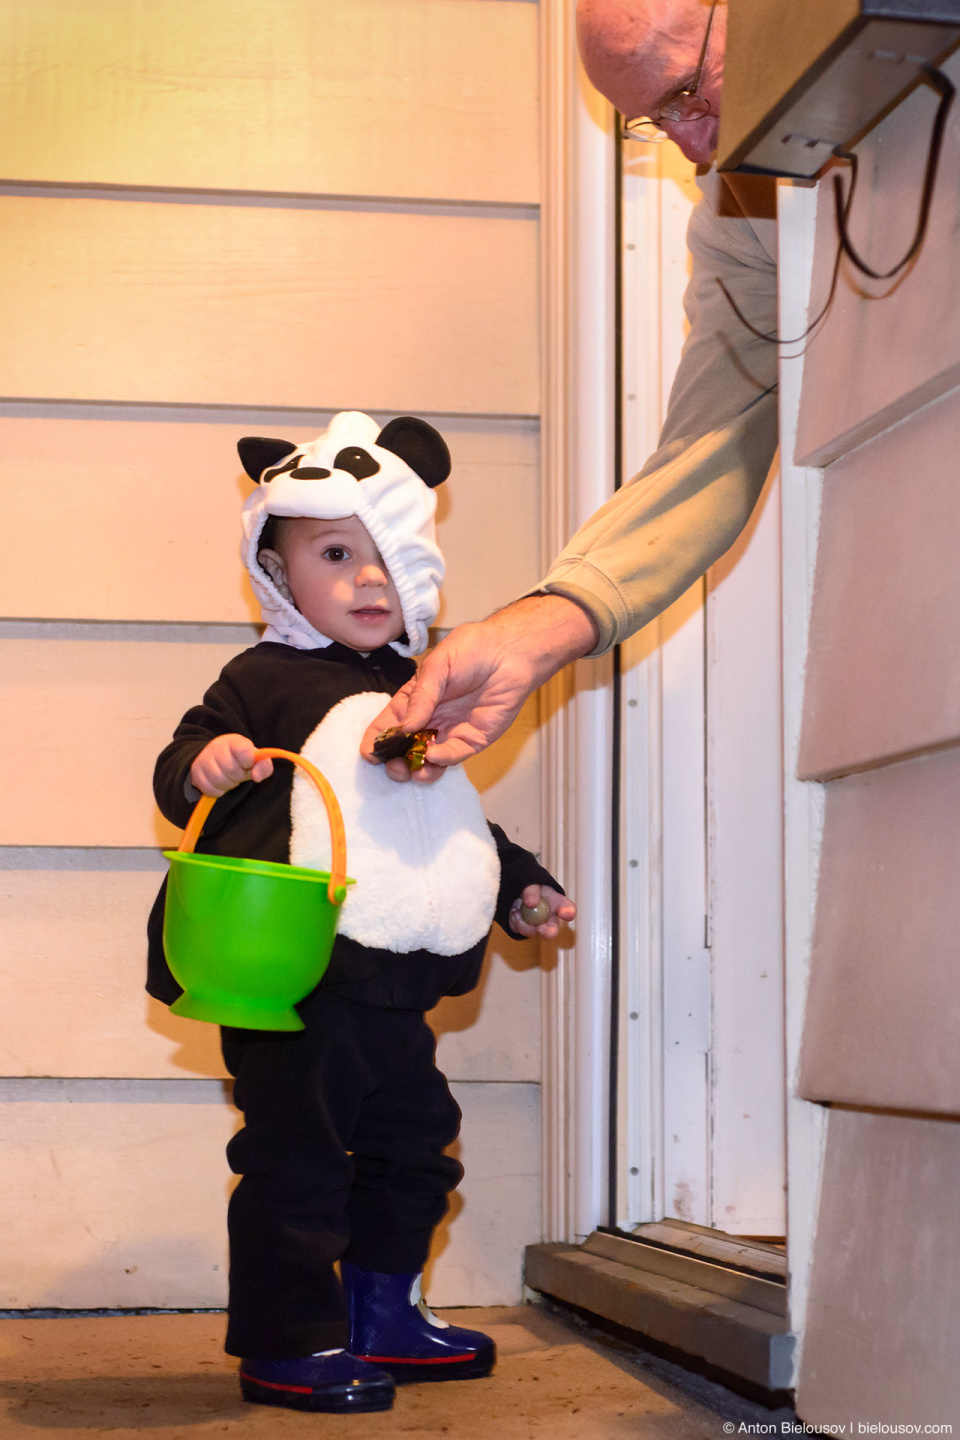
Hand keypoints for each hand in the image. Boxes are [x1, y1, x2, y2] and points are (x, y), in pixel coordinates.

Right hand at [189, 734, 273, 797]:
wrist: (216, 757)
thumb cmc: (241, 760)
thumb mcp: (256, 760)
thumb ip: (264, 766)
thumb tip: (256, 777)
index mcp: (234, 741)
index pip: (243, 751)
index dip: (248, 761)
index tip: (248, 764)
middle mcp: (216, 747)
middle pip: (231, 769)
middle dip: (238, 777)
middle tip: (238, 774)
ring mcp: (204, 759)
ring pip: (219, 780)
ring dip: (228, 785)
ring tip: (229, 779)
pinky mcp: (195, 772)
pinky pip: (209, 789)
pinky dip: (218, 791)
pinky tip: (220, 784)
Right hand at [360, 595, 597, 782]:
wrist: (510, 653)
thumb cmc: (472, 650)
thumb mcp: (437, 665)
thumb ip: (421, 697)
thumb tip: (404, 728)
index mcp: (415, 699)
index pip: (388, 724)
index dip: (376, 740)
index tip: (369, 753)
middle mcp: (429, 719)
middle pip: (404, 748)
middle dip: (394, 761)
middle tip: (393, 767)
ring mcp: (450, 731)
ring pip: (427, 760)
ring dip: (416, 769)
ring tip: (411, 770)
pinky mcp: (472, 740)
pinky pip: (453, 756)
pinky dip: (441, 760)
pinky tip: (434, 755)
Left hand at [508, 884, 576, 939]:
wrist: (514, 886)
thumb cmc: (528, 883)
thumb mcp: (531, 880)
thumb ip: (532, 890)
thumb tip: (532, 903)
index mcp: (558, 903)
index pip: (569, 910)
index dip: (568, 913)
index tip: (563, 913)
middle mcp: (550, 918)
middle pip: (552, 931)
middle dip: (547, 932)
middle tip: (540, 929)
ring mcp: (538, 926)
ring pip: (533, 932)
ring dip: (524, 924)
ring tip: (516, 911)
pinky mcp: (525, 929)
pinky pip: (520, 931)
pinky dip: (515, 922)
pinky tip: (514, 913)